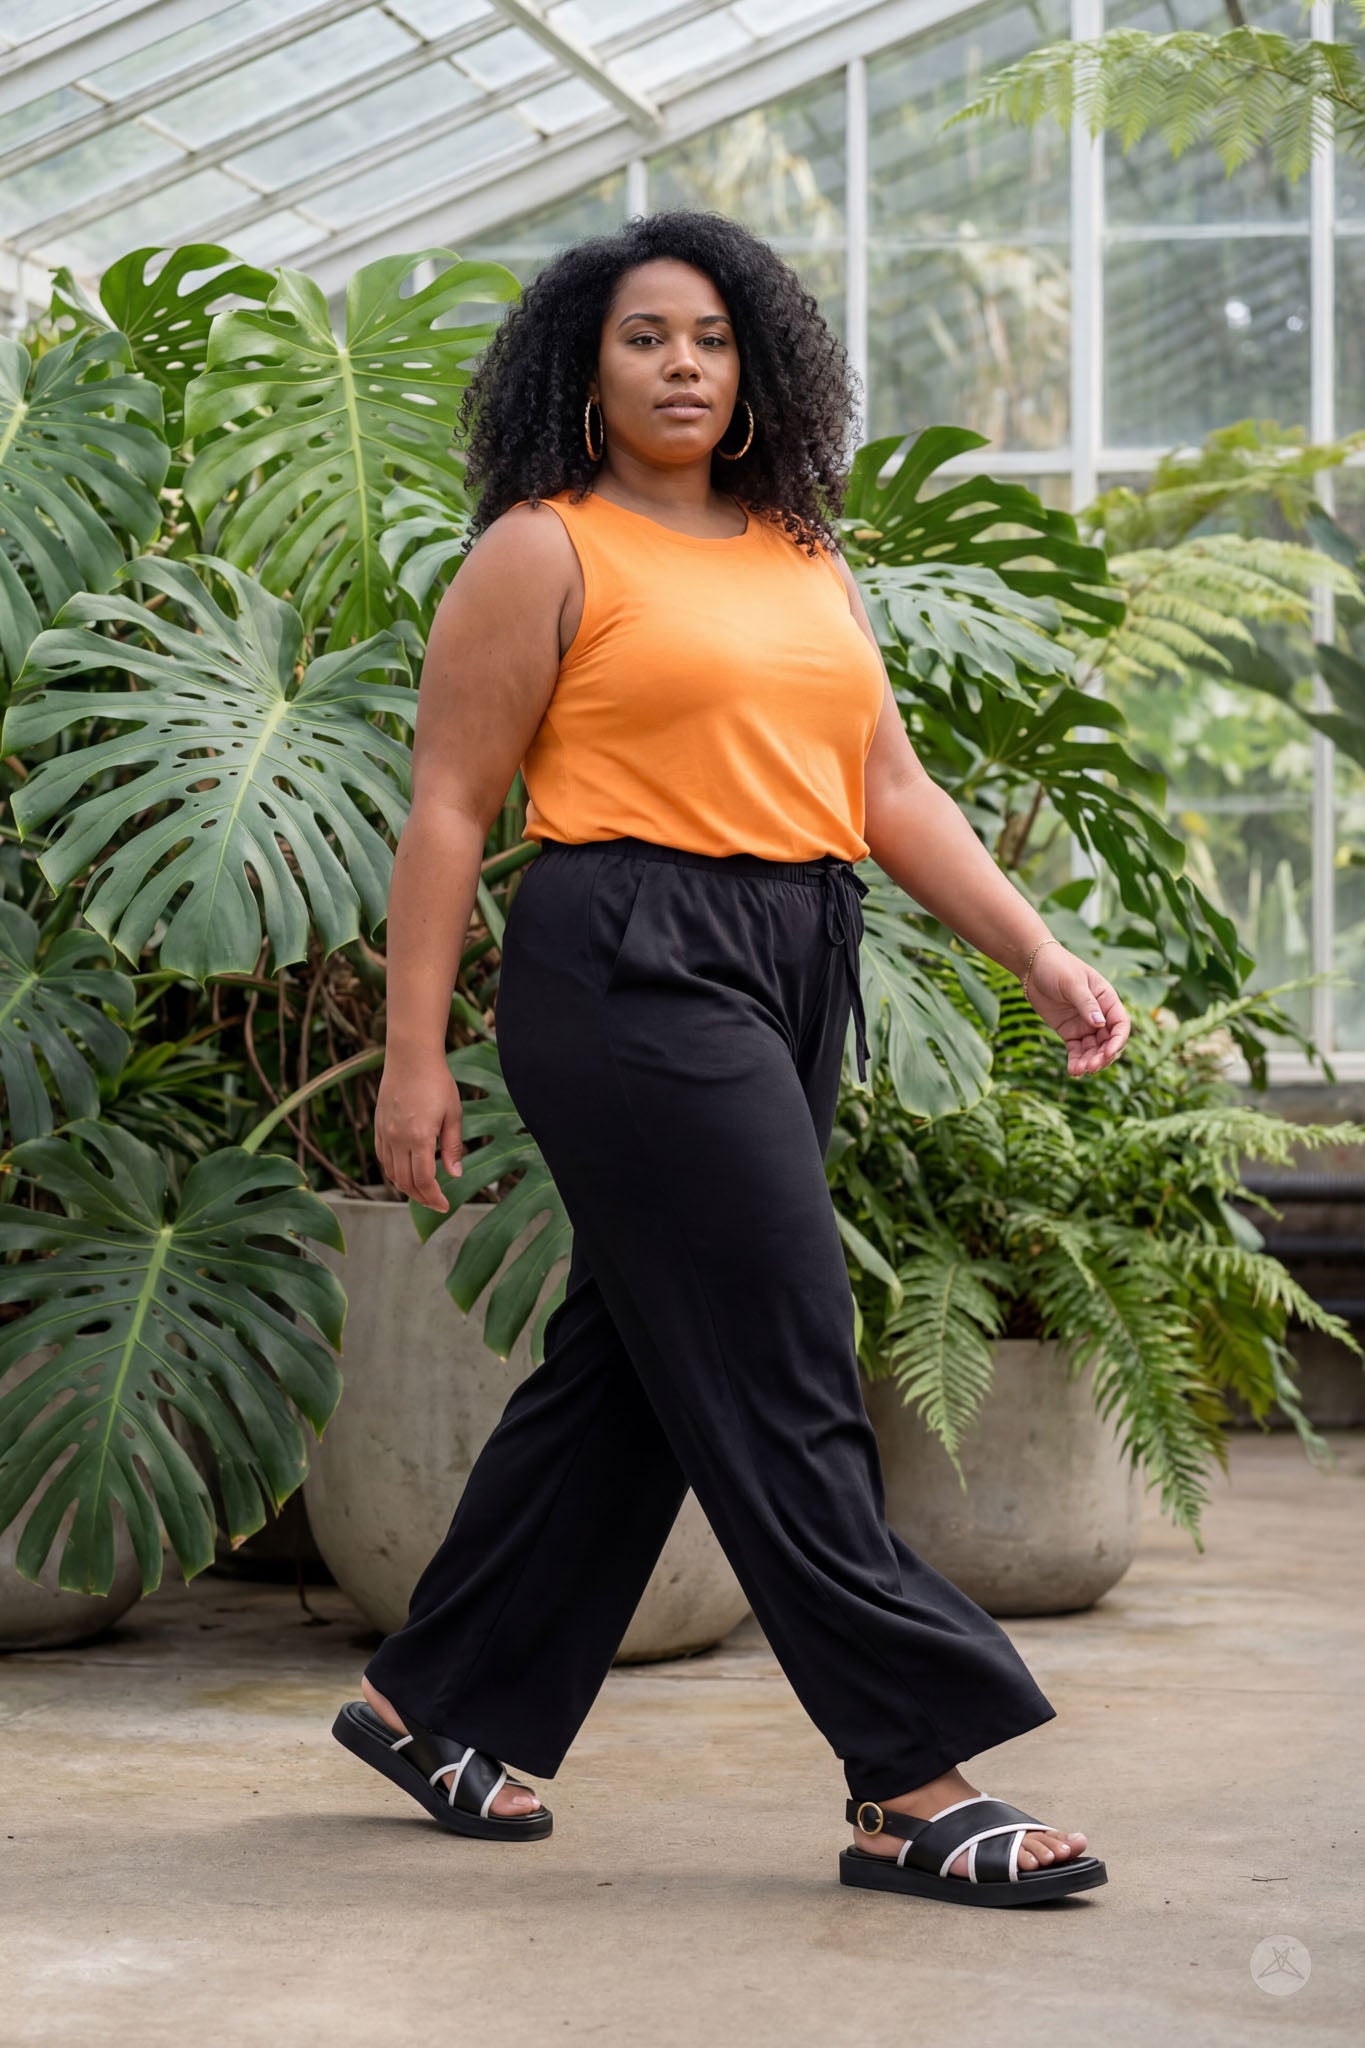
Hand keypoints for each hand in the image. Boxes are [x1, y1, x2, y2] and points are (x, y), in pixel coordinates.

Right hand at [374, 1053, 463, 1209]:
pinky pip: (382, 1158)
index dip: (434, 1198)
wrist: (410, 1057)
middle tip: (436, 1203)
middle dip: (421, 1198)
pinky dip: (393, 1172)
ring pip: (391, 1173)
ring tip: (422, 1192)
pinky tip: (405, 1173)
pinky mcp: (378, 1126)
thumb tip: (455, 1175)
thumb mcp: (453, 1114)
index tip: (445, 1206)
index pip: (424, 1180)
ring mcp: (385, 1133)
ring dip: (406, 1187)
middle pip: (406, 1182)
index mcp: (420, 1137)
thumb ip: (452, 1147)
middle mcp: (398, 1138)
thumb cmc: (437, 1082)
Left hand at [1020, 941, 1129, 1077]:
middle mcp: (1100, 1015)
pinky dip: (1076, 1061)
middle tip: (1092, 1067)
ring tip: (1080, 1071)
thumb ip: (1086, 1004)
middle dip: (1103, 1056)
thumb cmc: (1057, 967)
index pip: (1120, 1024)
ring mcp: (1084, 1025)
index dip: (1118, 1041)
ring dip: (1090, 1062)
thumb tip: (1100, 1024)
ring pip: (1093, 1050)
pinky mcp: (1069, 1032)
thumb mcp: (1073, 984)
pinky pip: (1077, 1051)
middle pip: (1108, 1041)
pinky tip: (1073, 1071)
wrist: (1033, 967)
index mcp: (1107, 1000)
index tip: (1109, 1053)